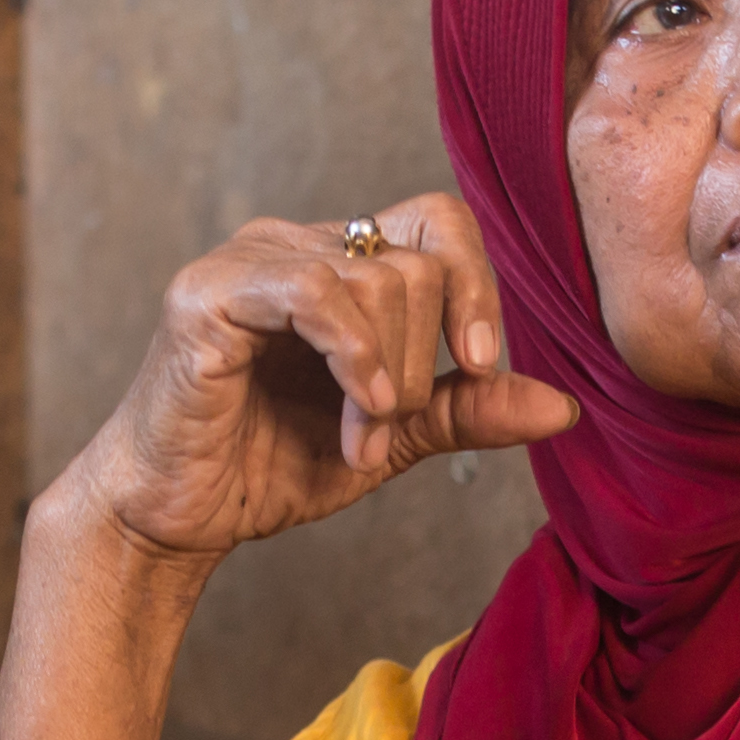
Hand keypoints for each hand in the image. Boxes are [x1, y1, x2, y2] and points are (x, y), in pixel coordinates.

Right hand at [53, 195, 582, 582]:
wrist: (177, 516)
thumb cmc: (269, 467)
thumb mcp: (393, 435)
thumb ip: (466, 409)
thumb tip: (563, 407)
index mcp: (341, 262)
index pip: (437, 224)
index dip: (476, 288)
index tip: (482, 367)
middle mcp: (295, 244)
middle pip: (418, 258)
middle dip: (425, 360)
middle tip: (389, 431)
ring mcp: (251, 261)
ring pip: (378, 277)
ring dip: (388, 377)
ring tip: (358, 439)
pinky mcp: (209, 294)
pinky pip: (316, 294)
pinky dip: (356, 356)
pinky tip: (359, 407)